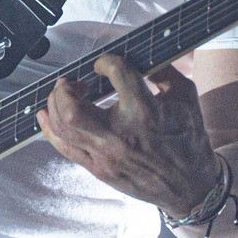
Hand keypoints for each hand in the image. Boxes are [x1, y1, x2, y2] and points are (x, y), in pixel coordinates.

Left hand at [37, 55, 220, 217]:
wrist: (192, 186)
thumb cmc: (189, 139)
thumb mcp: (187, 97)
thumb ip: (163, 70)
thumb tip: (140, 51)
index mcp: (147, 111)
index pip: (115, 73)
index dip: (106, 62)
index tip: (104, 65)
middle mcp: (122, 134)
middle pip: (72, 108)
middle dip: (64, 89)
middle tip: (73, 83)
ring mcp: (107, 156)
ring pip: (63, 127)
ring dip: (55, 105)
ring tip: (64, 96)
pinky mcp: (99, 170)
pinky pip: (64, 148)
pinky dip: (49, 129)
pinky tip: (45, 115)